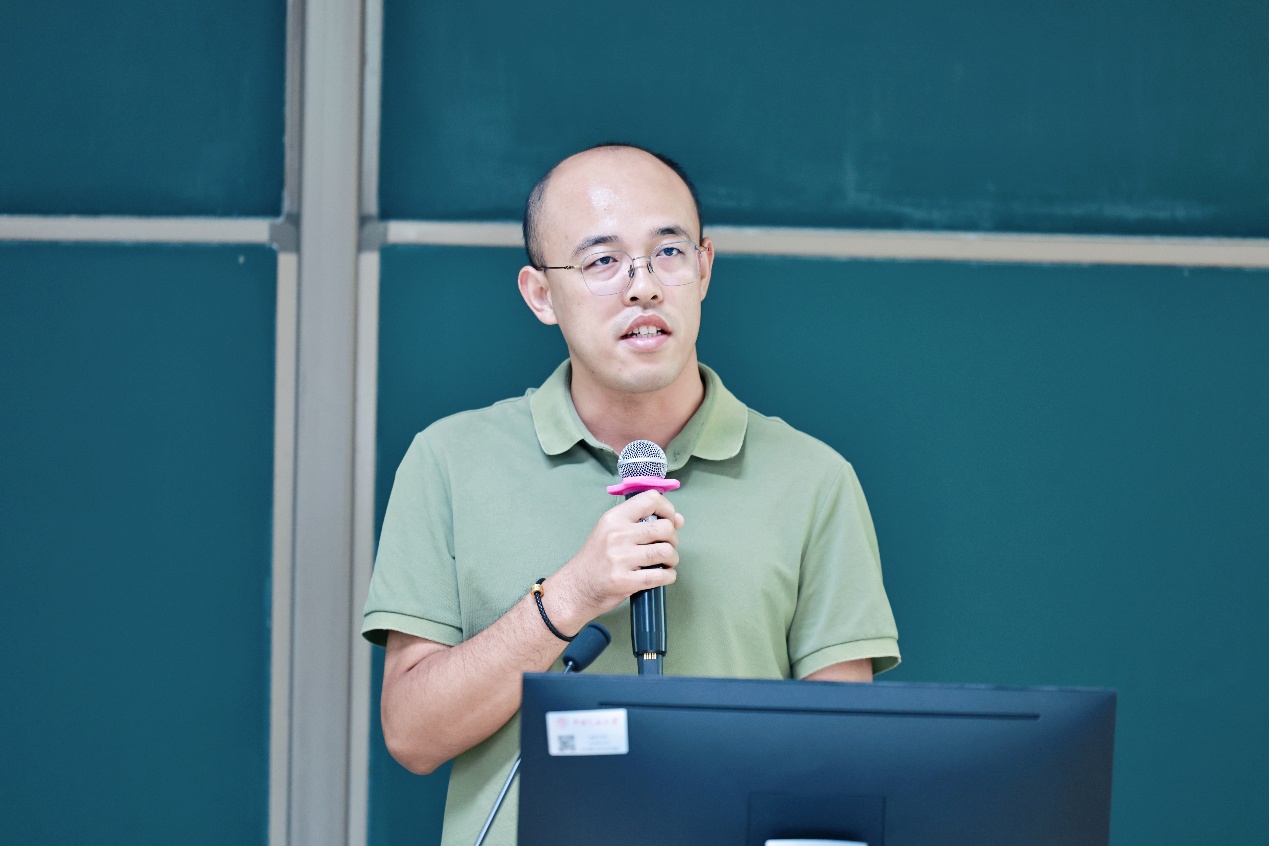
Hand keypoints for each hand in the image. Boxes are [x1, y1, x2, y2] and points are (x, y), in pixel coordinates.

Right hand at [544, 491, 684, 631]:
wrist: (577, 587)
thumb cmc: (596, 559)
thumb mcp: (613, 532)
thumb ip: (644, 523)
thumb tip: (678, 519)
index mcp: (614, 518)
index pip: (650, 499)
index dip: (667, 508)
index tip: (669, 520)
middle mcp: (617, 534)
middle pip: (664, 528)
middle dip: (673, 539)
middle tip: (666, 546)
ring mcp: (621, 558)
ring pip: (666, 552)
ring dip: (672, 559)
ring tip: (666, 562)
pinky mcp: (625, 580)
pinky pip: (661, 575)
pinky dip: (669, 576)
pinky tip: (664, 575)